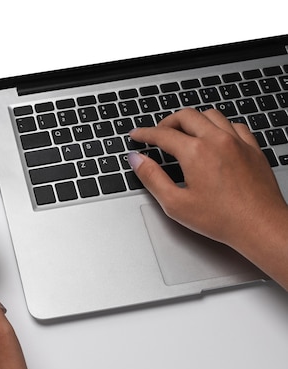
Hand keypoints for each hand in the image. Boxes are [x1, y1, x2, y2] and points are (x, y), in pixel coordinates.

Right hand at [129, 108, 287, 286]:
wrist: (260, 226)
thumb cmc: (222, 219)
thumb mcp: (175, 203)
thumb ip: (152, 178)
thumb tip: (137, 160)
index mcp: (196, 152)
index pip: (162, 134)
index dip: (145, 133)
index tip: (136, 135)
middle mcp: (217, 140)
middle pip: (186, 116)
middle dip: (167, 122)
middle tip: (157, 133)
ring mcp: (238, 142)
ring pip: (211, 115)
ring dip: (193, 120)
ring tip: (183, 132)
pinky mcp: (253, 148)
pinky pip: (234, 125)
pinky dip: (219, 126)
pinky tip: (214, 137)